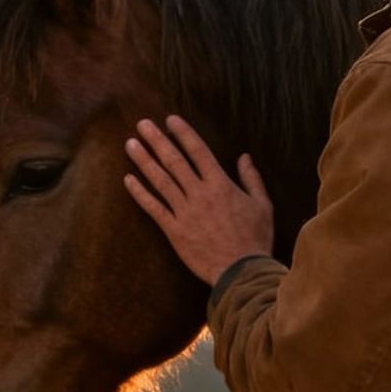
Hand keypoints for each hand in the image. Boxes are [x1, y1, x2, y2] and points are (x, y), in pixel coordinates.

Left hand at [124, 115, 273, 284]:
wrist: (242, 272)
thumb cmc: (256, 239)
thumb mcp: (262, 205)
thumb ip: (252, 179)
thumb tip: (244, 156)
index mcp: (221, 185)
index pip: (198, 151)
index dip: (183, 133)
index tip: (170, 119)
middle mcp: (199, 194)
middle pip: (174, 161)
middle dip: (157, 140)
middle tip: (142, 124)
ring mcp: (184, 212)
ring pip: (160, 180)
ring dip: (144, 161)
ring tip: (130, 144)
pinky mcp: (174, 231)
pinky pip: (153, 208)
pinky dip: (139, 193)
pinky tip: (127, 179)